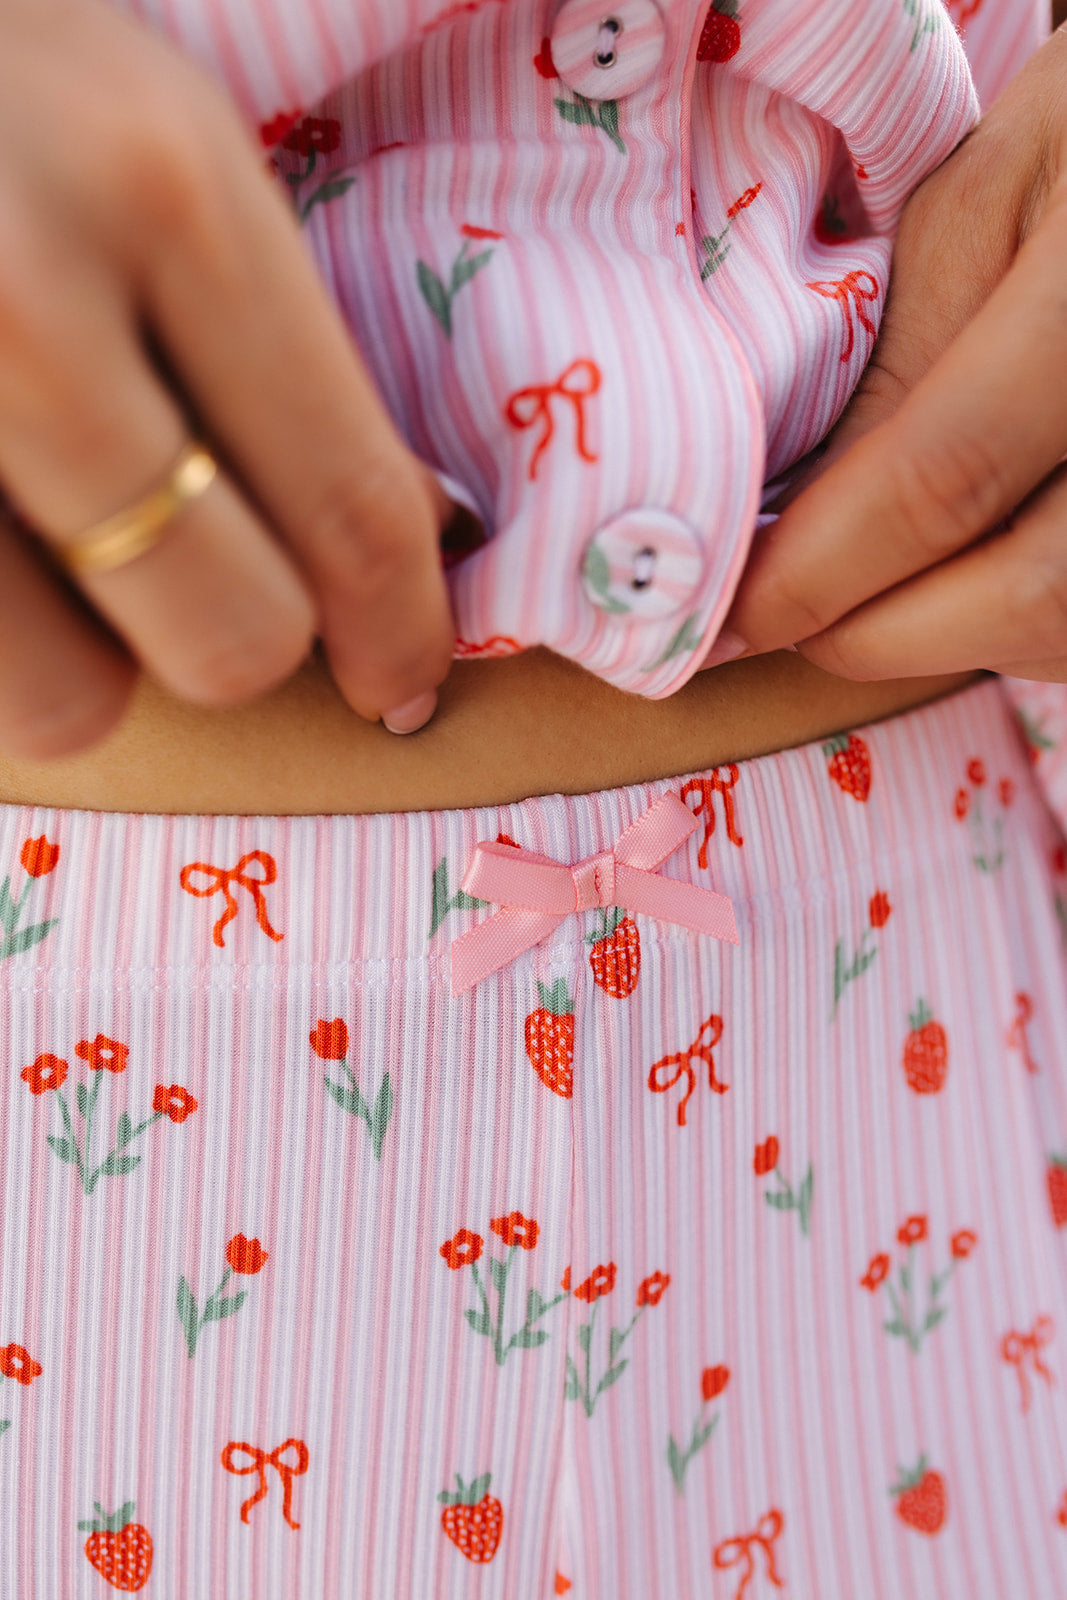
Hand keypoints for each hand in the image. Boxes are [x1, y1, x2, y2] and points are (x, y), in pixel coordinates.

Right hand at [0, 0, 453, 758]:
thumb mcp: (147, 142)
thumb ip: (267, 338)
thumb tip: (418, 538)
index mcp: (157, 185)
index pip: (349, 499)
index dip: (400, 627)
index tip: (406, 681)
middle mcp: (19, 299)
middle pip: (231, 638)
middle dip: (231, 632)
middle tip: (185, 566)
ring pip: (70, 701)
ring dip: (77, 658)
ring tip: (36, 540)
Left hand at [717, 27, 1066, 684]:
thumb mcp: (983, 197)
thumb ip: (894, 358)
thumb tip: (787, 513)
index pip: (942, 479)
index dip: (817, 571)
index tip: (724, 618)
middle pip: (1026, 596)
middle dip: (872, 635)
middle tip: (775, 621)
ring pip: (1060, 629)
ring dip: (936, 643)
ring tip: (846, 598)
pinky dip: (1000, 625)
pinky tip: (936, 587)